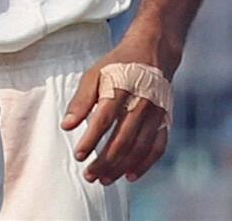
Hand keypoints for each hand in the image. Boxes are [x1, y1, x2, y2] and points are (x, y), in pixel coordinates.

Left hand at [62, 33, 172, 185]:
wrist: (152, 52)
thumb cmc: (118, 65)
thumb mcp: (95, 74)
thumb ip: (81, 100)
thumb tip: (67, 126)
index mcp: (120, 88)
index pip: (103, 119)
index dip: (90, 140)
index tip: (78, 156)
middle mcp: (140, 103)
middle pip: (122, 139)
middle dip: (104, 161)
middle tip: (89, 175)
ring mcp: (155, 114)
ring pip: (139, 148)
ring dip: (121, 167)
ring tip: (105, 179)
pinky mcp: (165, 120)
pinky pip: (157, 148)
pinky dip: (145, 164)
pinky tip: (130, 175)